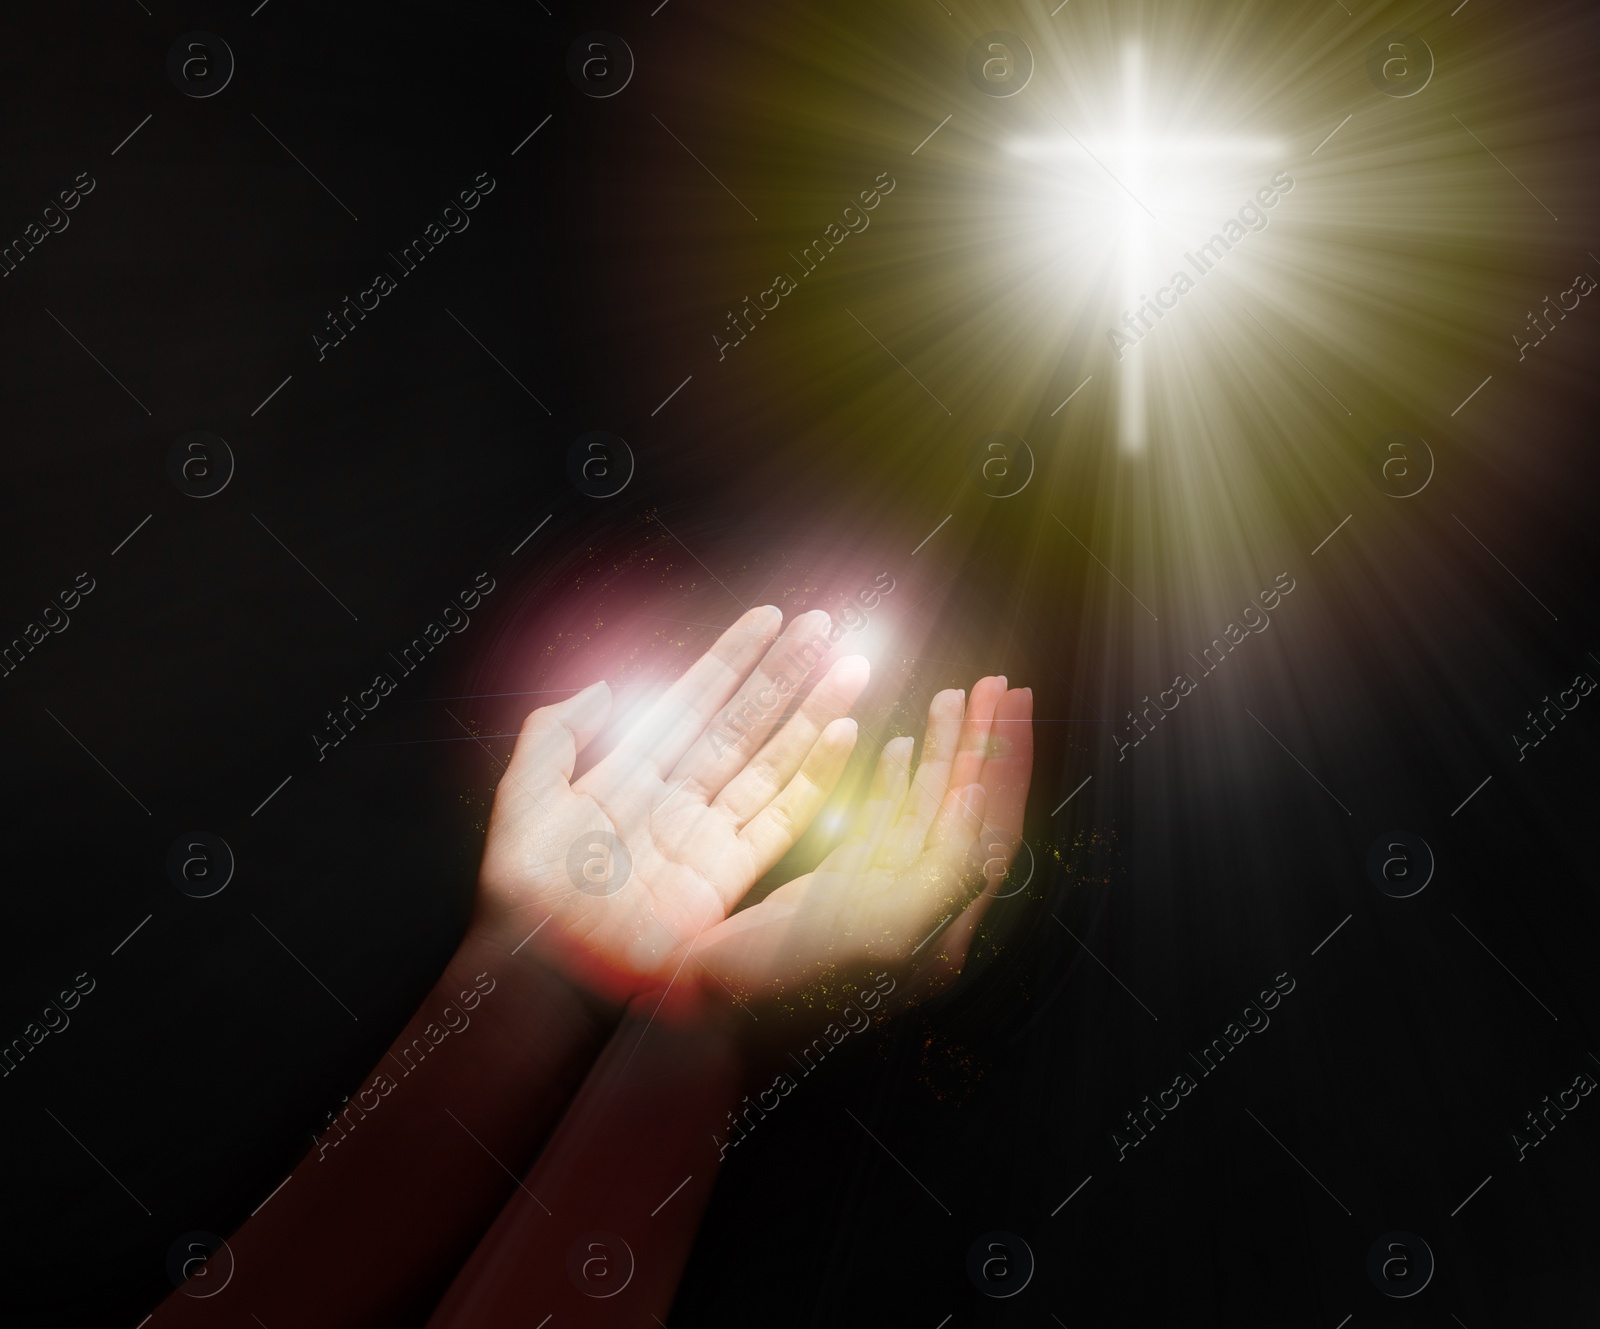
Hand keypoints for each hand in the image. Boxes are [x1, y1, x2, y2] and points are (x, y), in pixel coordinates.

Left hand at [475, 605, 869, 1007]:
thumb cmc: (525, 892)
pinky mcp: (729, 876)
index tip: (768, 618)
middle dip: (784, 672)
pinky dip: (816, 775)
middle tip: (822, 625)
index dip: (731, 658)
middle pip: (743, 721)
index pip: (692, 700)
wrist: (540, 971)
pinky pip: (782, 816)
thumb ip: (555, 734)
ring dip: (812, 712)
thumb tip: (601, 687)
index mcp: (629, 772)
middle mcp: (677, 797)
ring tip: (849, 667)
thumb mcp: (523, 795)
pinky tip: (842, 734)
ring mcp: (707, 834)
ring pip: (772, 759)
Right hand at [693, 675, 1033, 999]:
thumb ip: (941, 877)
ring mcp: (880, 898)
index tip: (1012, 703)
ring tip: (954, 696)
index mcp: (941, 931)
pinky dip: (894, 782)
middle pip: (968, 814)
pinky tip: (900, 745)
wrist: (701, 1014)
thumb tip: (981, 812)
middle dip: (984, 746)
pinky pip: (882, 826)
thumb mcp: (879, 935)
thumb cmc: (782, 989)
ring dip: (943, 752)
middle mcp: (922, 914)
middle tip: (997, 684)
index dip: (1006, 764)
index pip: (991, 831)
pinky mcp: (840, 890)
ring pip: (925, 811)